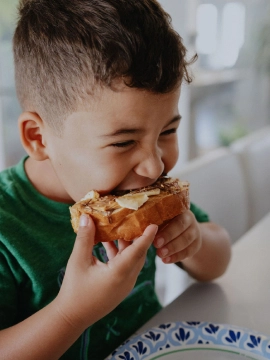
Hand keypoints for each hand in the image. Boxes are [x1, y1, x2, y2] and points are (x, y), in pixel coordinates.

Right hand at [56, 215, 157, 330]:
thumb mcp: (78, 261)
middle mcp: (127, 280)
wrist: (71, 318)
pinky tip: (107, 242)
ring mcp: (124, 285)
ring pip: (131, 260)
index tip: (154, 224)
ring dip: (125, 245)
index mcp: (119, 273)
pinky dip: (119, 254)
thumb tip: (87, 217)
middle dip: (137, 236)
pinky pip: (124, 266)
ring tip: (118, 227)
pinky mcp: (119, 287)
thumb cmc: (74, 290)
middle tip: (135, 219)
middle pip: (137, 254)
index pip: (138, 251)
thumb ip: (85, 238)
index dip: (146, 236)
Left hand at [153, 210, 201, 263]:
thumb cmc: (164, 222)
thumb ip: (151, 221)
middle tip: (156, 246)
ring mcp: (195, 232)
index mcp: (178, 209)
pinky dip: (177, 257)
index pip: (174, 217)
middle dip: (169, 238)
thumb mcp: (159, 219)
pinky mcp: (196, 244)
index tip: (154, 238)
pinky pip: (188, 251)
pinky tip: (166, 260)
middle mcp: (189, 219)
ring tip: (160, 255)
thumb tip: (137, 229)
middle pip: (181, 228)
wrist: (181, 230)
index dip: (166, 229)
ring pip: (186, 240)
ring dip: (172, 249)